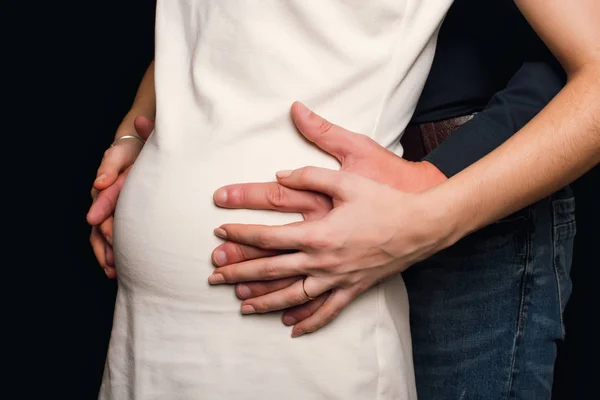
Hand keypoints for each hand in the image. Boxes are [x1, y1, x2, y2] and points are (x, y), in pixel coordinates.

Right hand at [87, 116, 153, 277]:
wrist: (141, 151)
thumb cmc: (131, 151)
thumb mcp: (121, 153)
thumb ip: (109, 166)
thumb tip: (99, 183)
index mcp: (105, 187)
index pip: (103, 205)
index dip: (104, 218)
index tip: (106, 233)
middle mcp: (105, 203)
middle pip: (100, 227)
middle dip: (106, 244)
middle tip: (113, 261)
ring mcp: (113, 213)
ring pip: (103, 238)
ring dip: (108, 254)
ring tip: (114, 271)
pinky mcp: (121, 220)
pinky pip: (113, 240)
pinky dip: (114, 255)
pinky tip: (118, 270)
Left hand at [211, 103, 451, 335]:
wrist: (421, 226)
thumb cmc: (384, 201)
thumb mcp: (347, 180)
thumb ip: (310, 176)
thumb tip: (279, 175)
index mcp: (318, 233)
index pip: (268, 237)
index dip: (241, 235)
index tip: (220, 233)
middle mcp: (323, 261)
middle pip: (272, 270)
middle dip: (239, 273)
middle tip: (214, 276)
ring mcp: (338, 279)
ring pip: (293, 297)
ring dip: (264, 302)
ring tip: (241, 307)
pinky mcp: (353, 288)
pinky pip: (327, 311)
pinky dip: (308, 322)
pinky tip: (292, 329)